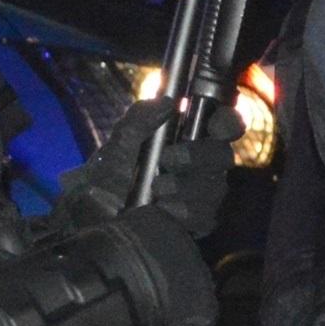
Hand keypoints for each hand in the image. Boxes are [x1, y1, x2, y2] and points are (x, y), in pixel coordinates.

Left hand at [66, 95, 242, 242]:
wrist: (96, 218)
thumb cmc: (110, 176)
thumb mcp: (119, 143)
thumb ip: (140, 118)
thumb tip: (167, 102)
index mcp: (187, 140)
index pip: (223, 125)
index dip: (227, 122)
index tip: (215, 126)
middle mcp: (201, 167)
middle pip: (223, 155)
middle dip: (198, 155)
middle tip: (167, 158)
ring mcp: (202, 196)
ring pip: (216, 186)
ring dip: (184, 185)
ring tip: (155, 190)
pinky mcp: (199, 223)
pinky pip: (206, 216)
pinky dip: (184, 212)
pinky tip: (162, 211)